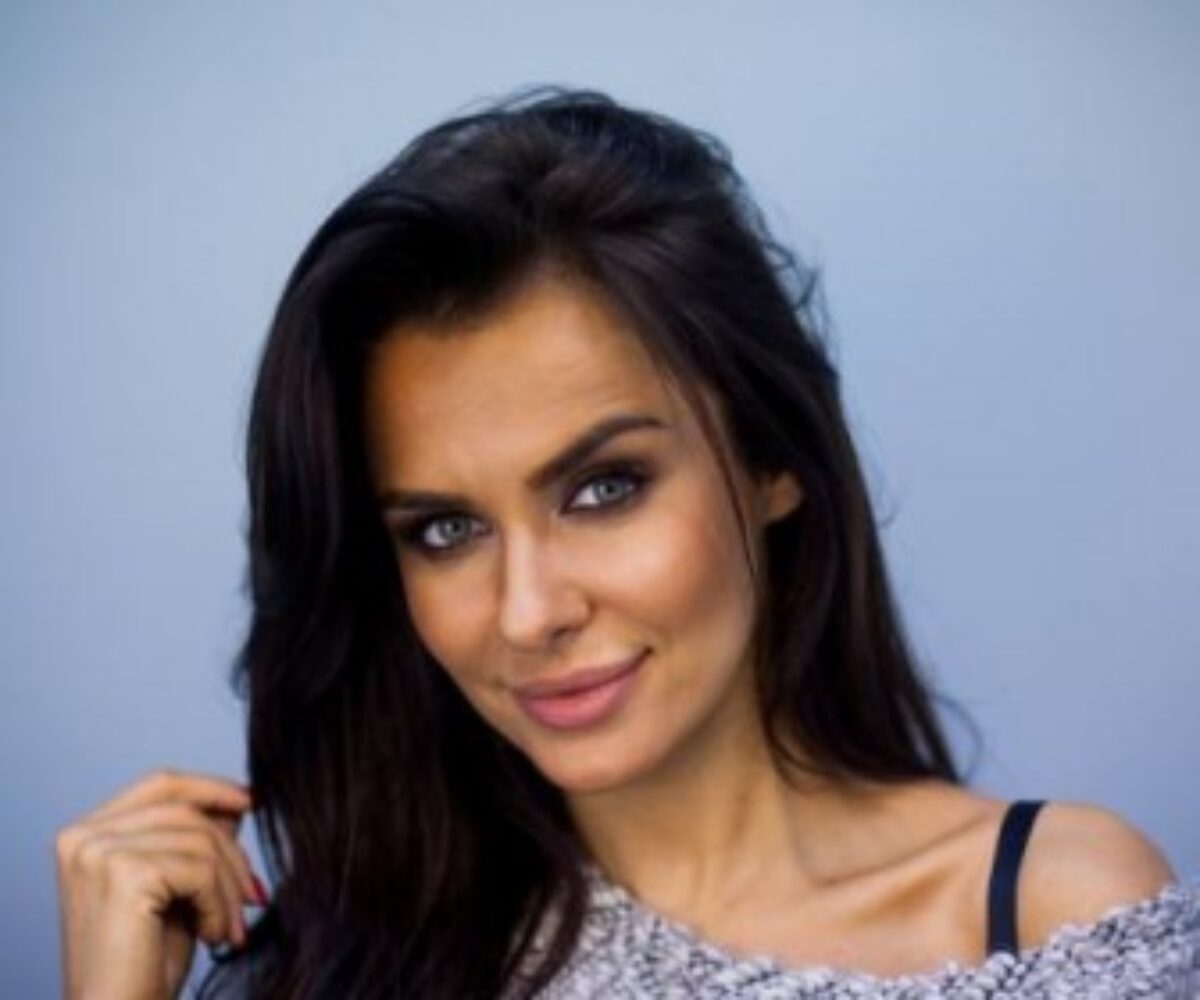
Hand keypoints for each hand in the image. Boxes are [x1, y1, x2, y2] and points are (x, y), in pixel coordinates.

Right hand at [55, 769, 265, 999]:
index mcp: (85, 835)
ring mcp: (97, 852)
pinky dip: (219, 904)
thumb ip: (195, 841)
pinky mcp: (122, 873)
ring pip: (201, 840)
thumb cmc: (144, 965)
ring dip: (229, 888)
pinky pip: (200, 868)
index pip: (161, 784)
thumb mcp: (176, 888)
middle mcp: (83, 836)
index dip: (211, 788)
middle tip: (253, 896)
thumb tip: (237, 801)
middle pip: (187, 811)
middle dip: (231, 854)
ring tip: (229, 928)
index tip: (252, 801)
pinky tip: (214, 936)